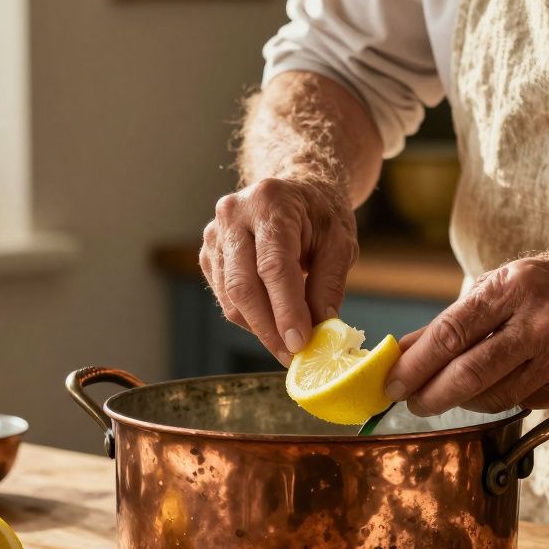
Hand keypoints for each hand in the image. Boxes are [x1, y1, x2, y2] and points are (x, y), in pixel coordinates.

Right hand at [200, 177, 357, 365]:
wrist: (294, 193)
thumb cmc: (319, 215)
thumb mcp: (340, 242)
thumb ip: (329, 285)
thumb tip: (321, 328)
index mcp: (270, 202)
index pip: (273, 266)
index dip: (285, 309)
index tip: (299, 342)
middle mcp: (234, 215)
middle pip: (243, 285)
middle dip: (269, 327)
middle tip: (292, 355)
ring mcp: (215, 235)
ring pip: (230, 297)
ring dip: (259, 327)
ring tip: (287, 343)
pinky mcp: (208, 254)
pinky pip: (225, 298)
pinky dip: (249, 317)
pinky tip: (272, 321)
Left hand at [385, 246, 548, 414]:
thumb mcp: (506, 283)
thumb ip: (456, 319)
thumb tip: (403, 351)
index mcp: (514, 287)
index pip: (451, 333)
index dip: (415, 364)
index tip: (390, 382)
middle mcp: (540, 322)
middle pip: (470, 374)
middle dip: (431, 395)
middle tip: (412, 402)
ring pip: (494, 397)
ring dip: (463, 401)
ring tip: (452, 393)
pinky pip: (523, 402)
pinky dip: (501, 398)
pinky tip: (502, 383)